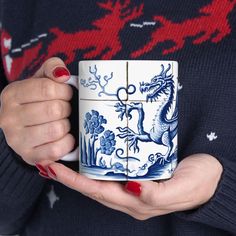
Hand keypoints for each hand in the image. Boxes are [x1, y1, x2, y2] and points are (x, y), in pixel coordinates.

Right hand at [0, 57, 74, 164]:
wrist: (25, 128)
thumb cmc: (36, 101)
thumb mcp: (41, 79)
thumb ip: (52, 68)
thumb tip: (62, 74)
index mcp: (12, 95)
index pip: (48, 89)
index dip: (64, 91)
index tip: (66, 94)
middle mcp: (9, 118)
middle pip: (54, 110)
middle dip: (66, 108)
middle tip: (64, 109)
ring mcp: (17, 140)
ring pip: (57, 130)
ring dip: (66, 125)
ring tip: (62, 122)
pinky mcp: (29, 156)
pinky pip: (57, 150)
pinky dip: (67, 142)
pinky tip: (64, 137)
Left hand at [42, 153, 222, 219]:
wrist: (213, 176)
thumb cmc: (200, 182)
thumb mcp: (182, 188)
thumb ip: (156, 194)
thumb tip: (131, 187)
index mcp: (138, 202)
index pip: (99, 192)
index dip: (75, 182)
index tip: (54, 169)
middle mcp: (131, 196)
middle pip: (94, 187)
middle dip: (69, 177)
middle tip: (50, 161)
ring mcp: (134, 186)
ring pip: (100, 180)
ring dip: (80, 172)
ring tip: (62, 159)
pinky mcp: (139, 174)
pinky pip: (112, 171)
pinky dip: (96, 166)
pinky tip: (89, 157)